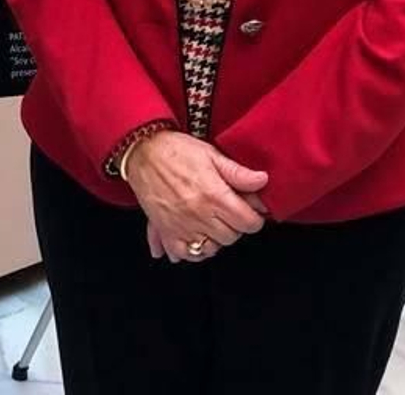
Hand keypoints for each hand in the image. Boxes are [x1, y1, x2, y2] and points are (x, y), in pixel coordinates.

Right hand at [124, 131, 267, 262]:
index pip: (249, 223)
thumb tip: (262, 181)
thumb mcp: (211, 154)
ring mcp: (181, 225)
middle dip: (235, 226)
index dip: (254, 217)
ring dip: (215, 238)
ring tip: (211, 222)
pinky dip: (192, 250)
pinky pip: (184, 254)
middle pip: (232, 237)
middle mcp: (199, 214)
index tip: (249, 210)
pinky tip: (195, 237)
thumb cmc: (175, 150)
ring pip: (212, 248)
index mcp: (214, 195)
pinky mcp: (165, 230)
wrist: (141, 150)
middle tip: (228, 212)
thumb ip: (238, 172)